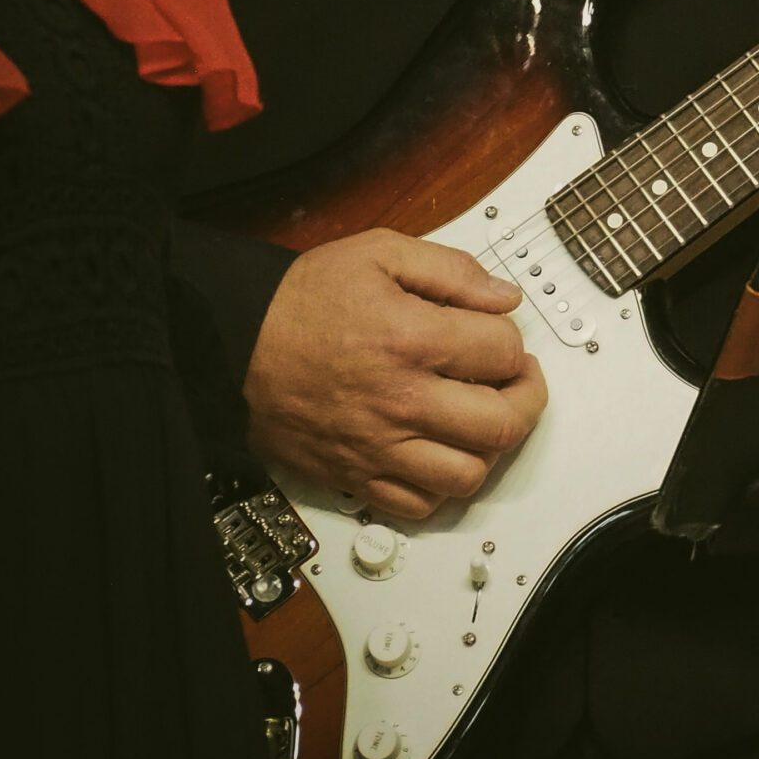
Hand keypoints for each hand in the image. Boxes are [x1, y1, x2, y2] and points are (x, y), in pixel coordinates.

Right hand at [244, 228, 547, 518]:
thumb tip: (503, 296)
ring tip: (481, 419)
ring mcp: (379, 446)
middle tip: (516, 382)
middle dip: (525, 399)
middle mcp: (402, 401)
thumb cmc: (300, 301)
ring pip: (468, 475)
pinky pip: (419, 505)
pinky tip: (440, 453)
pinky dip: (441, 487)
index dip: (512, 340)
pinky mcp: (356, 476)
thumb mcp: (379, 252)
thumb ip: (450, 270)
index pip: (503, 352)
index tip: (501, 336)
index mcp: (412, 340)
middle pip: (501, 423)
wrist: (233, 344)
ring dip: (488, 448)